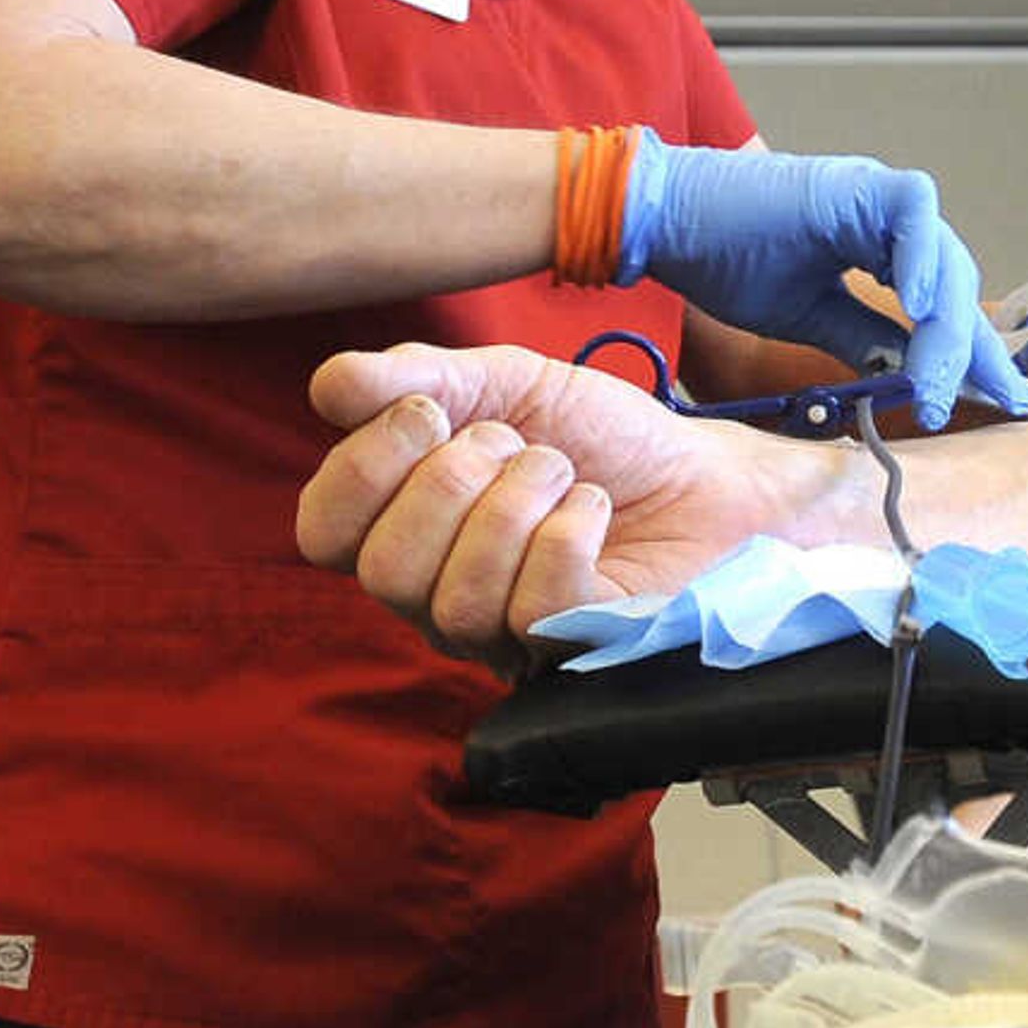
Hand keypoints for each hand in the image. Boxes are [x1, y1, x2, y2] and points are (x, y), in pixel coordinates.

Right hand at [297, 341, 814, 669]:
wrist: (704, 471)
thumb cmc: (598, 437)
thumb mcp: (506, 382)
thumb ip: (420, 377)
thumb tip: (329, 384)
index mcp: (403, 528)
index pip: (323, 533)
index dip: (362, 468)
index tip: (430, 411)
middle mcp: (436, 594)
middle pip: (384, 573)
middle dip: (451, 483)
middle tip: (515, 445)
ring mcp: (502, 635)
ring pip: (458, 601)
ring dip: (518, 506)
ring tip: (562, 472)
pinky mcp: (570, 650)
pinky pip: (534, 609)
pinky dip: (568, 535)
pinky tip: (594, 508)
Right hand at [622, 134, 1027, 429]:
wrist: (663, 220)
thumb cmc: (725, 259)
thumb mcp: (809, 318)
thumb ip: (866, 342)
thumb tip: (916, 380)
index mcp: (881, 248)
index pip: (945, 307)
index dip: (977, 356)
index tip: (1009, 402)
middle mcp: (889, 221)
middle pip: (956, 284)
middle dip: (978, 350)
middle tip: (998, 403)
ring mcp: (875, 197)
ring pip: (944, 256)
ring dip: (948, 324)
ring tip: (943, 383)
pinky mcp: (856, 181)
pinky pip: (914, 210)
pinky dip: (922, 257)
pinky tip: (919, 306)